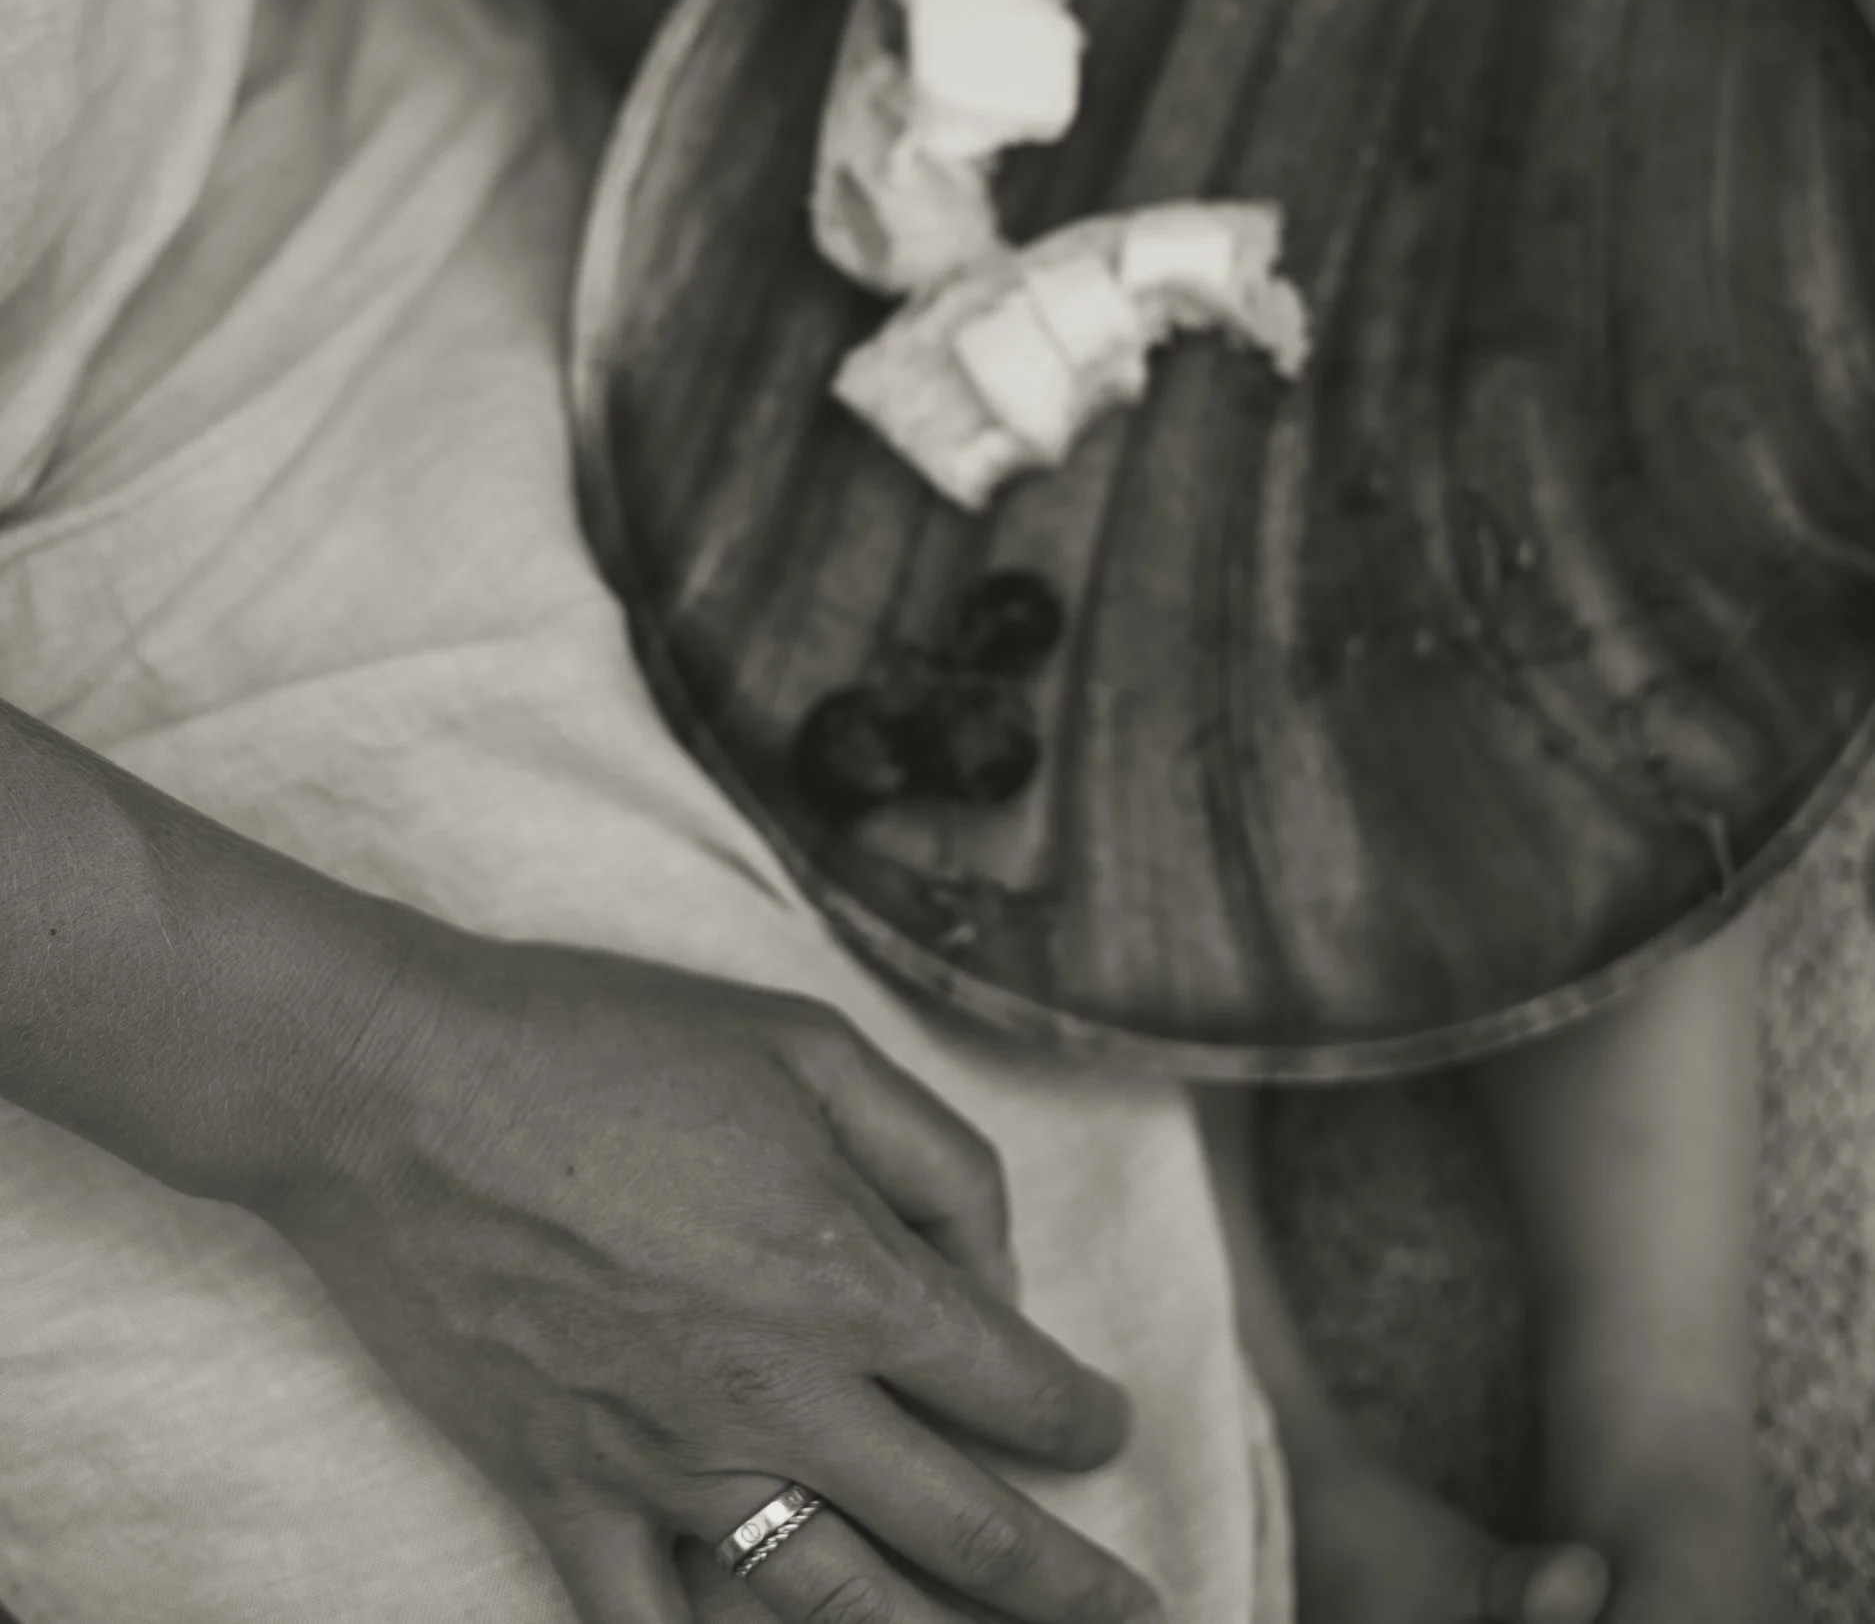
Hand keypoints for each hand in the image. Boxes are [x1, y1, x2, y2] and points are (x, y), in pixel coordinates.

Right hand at [265, 928, 1159, 1623]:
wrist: (396, 1089)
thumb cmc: (604, 1044)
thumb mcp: (807, 1045)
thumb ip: (930, 1157)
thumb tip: (987, 1264)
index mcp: (845, 1274)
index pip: (1010, 1384)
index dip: (1081, 1416)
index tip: (1106, 1428)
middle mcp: (777, 1395)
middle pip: (959, 1527)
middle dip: (1063, 1585)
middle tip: (1131, 1614)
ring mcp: (665, 1463)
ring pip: (832, 1606)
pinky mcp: (561, 1494)